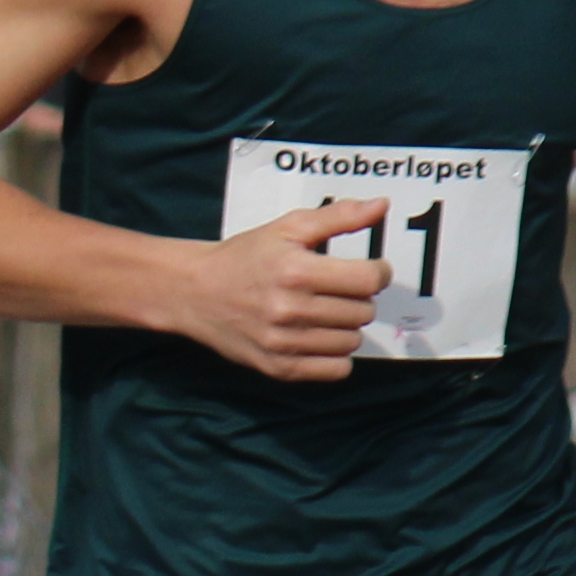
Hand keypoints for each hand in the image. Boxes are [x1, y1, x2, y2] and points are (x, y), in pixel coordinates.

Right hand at [179, 198, 390, 382]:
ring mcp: (284, 343)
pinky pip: (336, 370)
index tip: (368, 270)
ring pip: (352, 341)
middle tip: (337, 290)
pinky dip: (336, 355)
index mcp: (295, 271)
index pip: (368, 280)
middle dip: (358, 298)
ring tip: (325, 312)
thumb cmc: (245, 256)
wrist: (194, 292)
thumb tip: (381, 206)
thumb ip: (339, 217)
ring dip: (346, 326)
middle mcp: (290, 309)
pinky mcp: (279, 368)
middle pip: (363, 312)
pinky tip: (319, 337)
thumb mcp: (288, 228)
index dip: (378, 273)